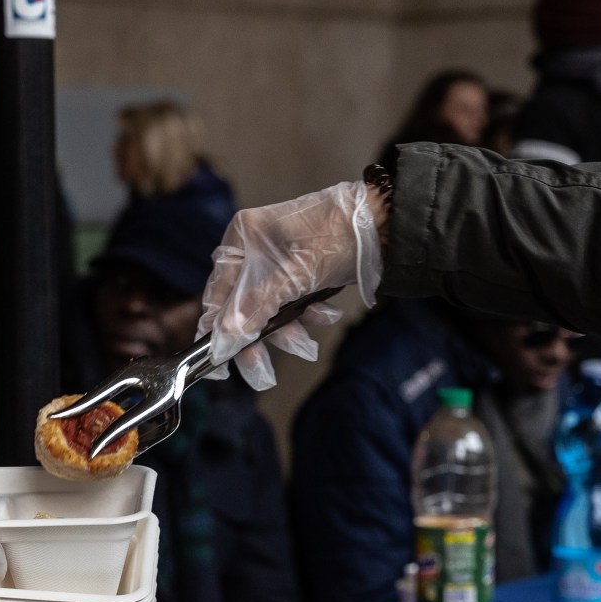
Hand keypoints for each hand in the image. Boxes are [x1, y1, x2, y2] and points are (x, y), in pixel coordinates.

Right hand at [196, 180, 382, 389]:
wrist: (385, 225)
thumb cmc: (337, 237)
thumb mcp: (292, 278)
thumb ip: (254, 310)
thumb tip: (222, 341)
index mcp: (242, 239)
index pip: (217, 294)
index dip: (215, 332)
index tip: (218, 366)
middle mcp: (254, 248)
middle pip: (242, 307)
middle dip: (257, 341)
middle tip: (263, 375)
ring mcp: (276, 261)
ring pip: (269, 310)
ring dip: (288, 332)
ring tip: (307, 346)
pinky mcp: (299, 272)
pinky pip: (292, 304)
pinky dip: (307, 316)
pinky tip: (327, 315)